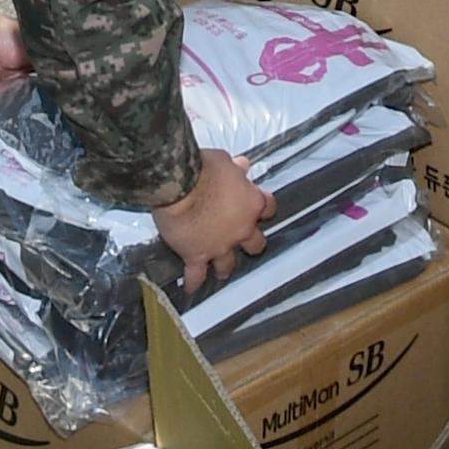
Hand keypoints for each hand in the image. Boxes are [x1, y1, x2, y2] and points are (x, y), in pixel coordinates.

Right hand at [152, 148, 272, 291]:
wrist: (179, 185)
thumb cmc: (202, 168)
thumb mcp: (223, 161)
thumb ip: (234, 168)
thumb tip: (241, 166)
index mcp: (251, 203)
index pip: (268, 207)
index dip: (264, 207)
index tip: (260, 206)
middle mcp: (240, 229)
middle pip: (255, 244)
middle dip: (250, 243)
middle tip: (244, 241)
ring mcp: (220, 246)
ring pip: (227, 266)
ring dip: (224, 267)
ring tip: (221, 271)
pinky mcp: (197, 255)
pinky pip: (196, 275)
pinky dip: (193, 282)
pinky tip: (191, 287)